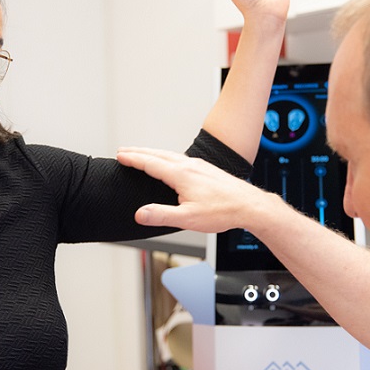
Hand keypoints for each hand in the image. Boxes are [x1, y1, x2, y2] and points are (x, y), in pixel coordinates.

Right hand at [116, 146, 269, 232]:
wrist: (249, 205)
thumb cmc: (223, 211)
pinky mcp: (206, 169)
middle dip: (139, 152)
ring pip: (169, 155)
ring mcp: (199, 165)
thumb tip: (140, 214)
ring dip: (152, 153)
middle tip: (123, 150)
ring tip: (141, 154)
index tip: (120, 156)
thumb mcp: (188, 218)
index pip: (151, 163)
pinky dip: (166, 157)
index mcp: (182, 175)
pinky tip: (170, 162)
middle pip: (158, 154)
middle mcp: (190, 165)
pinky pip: (180, 158)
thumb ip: (162, 215)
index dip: (133, 159)